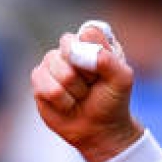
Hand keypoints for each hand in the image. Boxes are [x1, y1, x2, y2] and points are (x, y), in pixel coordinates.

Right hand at [30, 24, 142, 161]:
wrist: (99, 129)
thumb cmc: (111, 101)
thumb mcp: (122, 80)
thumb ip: (106, 59)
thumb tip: (77, 51)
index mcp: (92, 40)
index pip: (88, 33)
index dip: (97, 55)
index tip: (104, 72)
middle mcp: (70, 47)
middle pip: (70, 49)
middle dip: (86, 75)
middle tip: (92, 85)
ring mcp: (51, 62)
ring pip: (60, 72)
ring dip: (75, 91)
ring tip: (80, 96)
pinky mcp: (38, 80)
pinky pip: (46, 88)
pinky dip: (63, 102)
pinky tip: (68, 104)